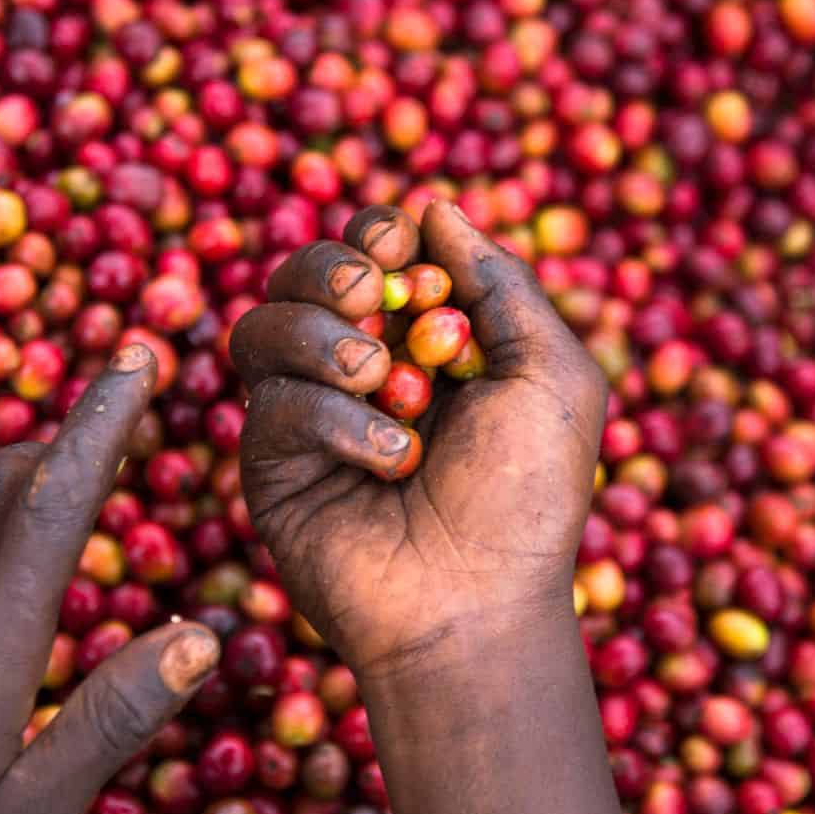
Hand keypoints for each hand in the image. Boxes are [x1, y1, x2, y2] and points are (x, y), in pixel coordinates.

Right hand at [230, 200, 606, 678]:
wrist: (479, 605)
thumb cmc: (528, 497)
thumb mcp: (550, 376)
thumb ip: (502, 284)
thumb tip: (435, 207)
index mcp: (423, 336)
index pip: (372, 250)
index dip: (377, 232)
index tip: (399, 245)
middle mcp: (356, 366)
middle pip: (303, 272)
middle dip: (330, 266)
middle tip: (370, 293)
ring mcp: (307, 414)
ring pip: (264, 326)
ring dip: (321, 338)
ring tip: (384, 379)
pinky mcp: (269, 465)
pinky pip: (272, 406)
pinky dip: (334, 419)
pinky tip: (392, 459)